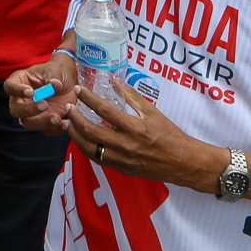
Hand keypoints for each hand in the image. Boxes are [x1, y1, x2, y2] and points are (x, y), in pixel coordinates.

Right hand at [4, 52, 78, 134]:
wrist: (70, 82)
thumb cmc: (58, 72)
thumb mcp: (56, 70)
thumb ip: (54, 77)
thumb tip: (55, 85)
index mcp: (21, 81)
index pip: (10, 87)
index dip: (17, 91)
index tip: (30, 92)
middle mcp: (22, 99)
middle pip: (15, 109)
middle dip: (28, 110)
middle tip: (44, 105)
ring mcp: (32, 112)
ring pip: (28, 123)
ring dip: (42, 123)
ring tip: (57, 118)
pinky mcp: (44, 120)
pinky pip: (45, 130)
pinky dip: (55, 129)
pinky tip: (65, 123)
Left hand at [64, 79, 213, 190]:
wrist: (183, 162)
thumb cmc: (170, 135)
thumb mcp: (153, 112)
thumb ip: (132, 97)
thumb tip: (115, 81)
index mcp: (135, 128)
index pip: (105, 111)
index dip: (89, 99)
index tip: (79, 91)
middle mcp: (126, 145)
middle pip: (91, 131)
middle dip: (75, 119)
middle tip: (68, 108)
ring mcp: (123, 160)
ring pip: (90, 149)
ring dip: (75, 136)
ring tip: (67, 124)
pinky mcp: (122, 169)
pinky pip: (98, 159)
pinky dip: (87, 148)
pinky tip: (81, 140)